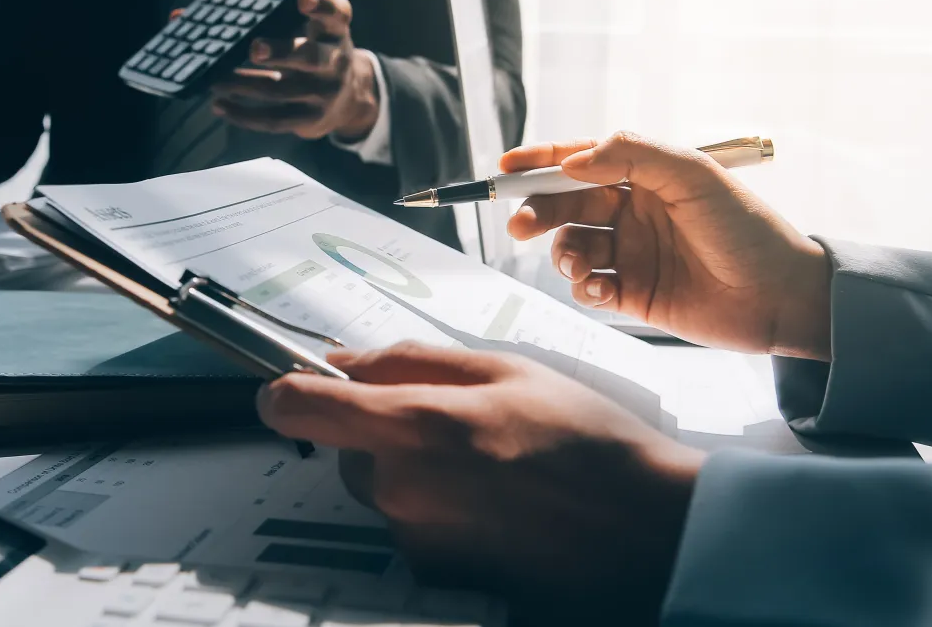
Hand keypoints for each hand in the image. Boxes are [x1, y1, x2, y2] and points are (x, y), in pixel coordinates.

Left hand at [209, 0, 379, 140]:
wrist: (349, 100)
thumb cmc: (320, 53)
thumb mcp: (320, 31)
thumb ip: (298, 16)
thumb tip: (221, 16)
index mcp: (334, 33)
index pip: (336, 14)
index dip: (321, 5)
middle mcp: (334, 62)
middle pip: (309, 57)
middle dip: (281, 52)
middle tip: (254, 49)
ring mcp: (323, 94)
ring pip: (280, 91)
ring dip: (244, 86)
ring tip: (216, 82)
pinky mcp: (310, 119)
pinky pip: (273, 119)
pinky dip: (243, 115)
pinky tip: (220, 105)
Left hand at [258, 343, 705, 622]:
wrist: (645, 528)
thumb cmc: (586, 440)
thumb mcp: (503, 368)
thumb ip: (410, 360)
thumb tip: (342, 359)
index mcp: (413, 426)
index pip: (299, 407)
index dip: (286, 389)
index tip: (294, 383)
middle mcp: (401, 490)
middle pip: (348, 449)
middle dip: (385, 430)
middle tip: (458, 421)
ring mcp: (415, 539)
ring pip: (383, 489)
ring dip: (415, 471)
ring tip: (493, 464)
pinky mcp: (434, 573)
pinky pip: (413, 526)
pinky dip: (440, 511)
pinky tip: (497, 501)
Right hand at [504, 132, 832, 359]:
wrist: (781, 296)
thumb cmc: (747, 229)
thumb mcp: (694, 175)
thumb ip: (633, 154)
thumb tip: (575, 160)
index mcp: (648, 177)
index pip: (583, 162)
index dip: (542, 162)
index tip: (507, 169)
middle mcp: (635, 214)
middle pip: (567, 206)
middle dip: (538, 212)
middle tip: (521, 225)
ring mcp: (633, 255)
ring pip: (572, 248)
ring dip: (564, 255)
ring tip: (581, 264)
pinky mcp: (634, 296)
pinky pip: (589, 289)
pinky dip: (584, 288)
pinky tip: (601, 289)